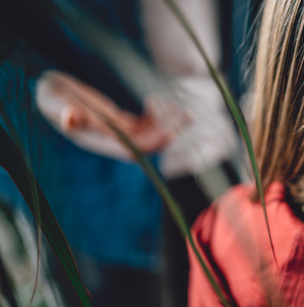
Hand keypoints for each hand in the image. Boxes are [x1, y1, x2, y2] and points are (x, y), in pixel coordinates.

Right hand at [40, 71, 188, 154]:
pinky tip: (158, 99)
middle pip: (148, 143)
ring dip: (169, 123)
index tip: (171, 130)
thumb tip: (68, 118)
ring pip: (150, 133)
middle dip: (170, 131)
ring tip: (184, 109)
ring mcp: (119, 132)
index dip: (154, 142)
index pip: (134, 149)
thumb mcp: (56, 103)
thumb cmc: (52, 99)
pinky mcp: (121, 121)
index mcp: (102, 141)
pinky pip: (145, 124)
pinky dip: (156, 114)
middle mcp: (114, 141)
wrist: (50, 94)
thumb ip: (64, 112)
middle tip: (188, 115)